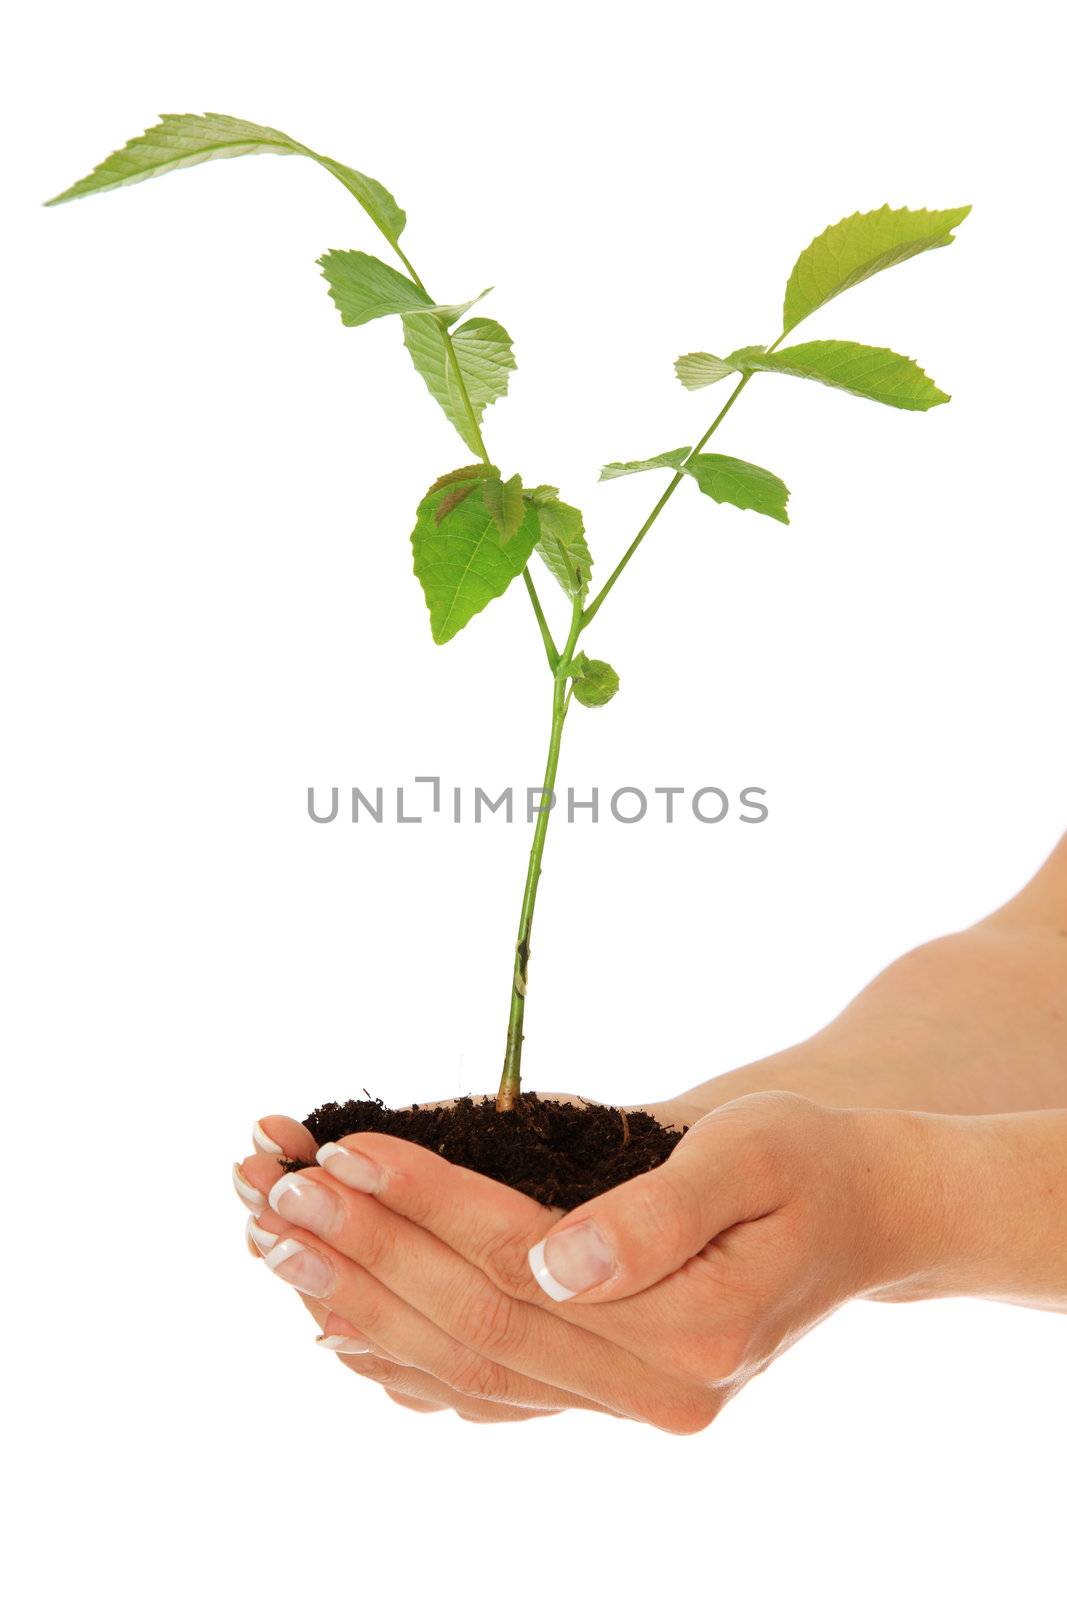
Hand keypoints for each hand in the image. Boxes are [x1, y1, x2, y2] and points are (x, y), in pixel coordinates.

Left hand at [233, 1091, 940, 1429]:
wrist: (866, 1213)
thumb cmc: (810, 1162)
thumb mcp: (751, 1154)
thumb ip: (657, 1212)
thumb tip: (556, 1263)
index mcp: (693, 1333)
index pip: (520, 1266)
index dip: (425, 1204)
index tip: (345, 1150)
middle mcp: (654, 1392)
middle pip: (475, 1326)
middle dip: (368, 1253)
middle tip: (277, 1194)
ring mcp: (625, 1402)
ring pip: (465, 1370)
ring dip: (361, 1304)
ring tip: (277, 1245)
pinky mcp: (603, 1388)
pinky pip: (485, 1393)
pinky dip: (402, 1359)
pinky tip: (334, 1320)